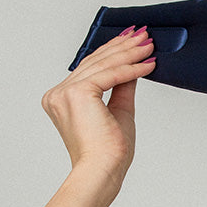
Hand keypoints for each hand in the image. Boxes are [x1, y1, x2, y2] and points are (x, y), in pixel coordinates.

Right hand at [41, 27, 155, 185]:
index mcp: (62, 99)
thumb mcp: (119, 111)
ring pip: (103, 65)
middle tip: (143, 36)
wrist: (103, 171)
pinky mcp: (77, 93)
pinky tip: (148, 64)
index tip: (131, 40)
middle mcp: (58, 94)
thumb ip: (122, 87)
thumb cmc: (108, 152)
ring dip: (129, 53)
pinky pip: (110, 75)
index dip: (112, 52)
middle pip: (95, 62)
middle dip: (122, 47)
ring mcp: (64, 93)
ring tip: (149, 45)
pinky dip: (131, 68)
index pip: (90, 69)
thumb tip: (133, 66)